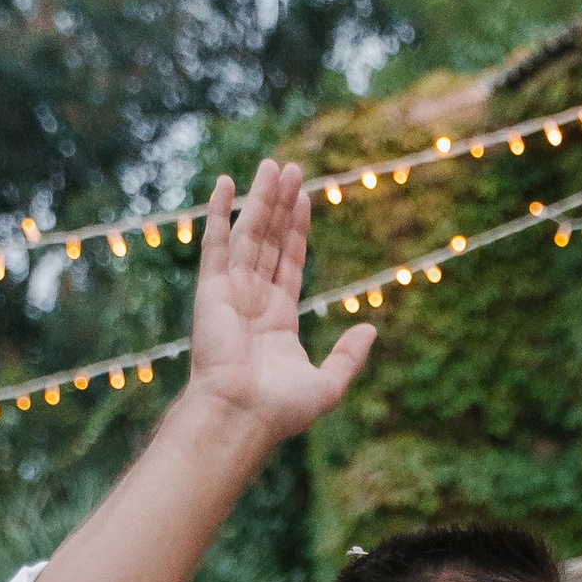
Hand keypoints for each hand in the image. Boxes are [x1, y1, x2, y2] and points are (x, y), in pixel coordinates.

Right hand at [186, 162, 375, 450]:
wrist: (241, 416)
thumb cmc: (280, 410)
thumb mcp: (328, 384)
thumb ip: (348, 356)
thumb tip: (370, 329)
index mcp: (278, 319)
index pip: (290, 262)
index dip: (298, 230)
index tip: (305, 198)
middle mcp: (253, 300)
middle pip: (271, 240)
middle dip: (281, 204)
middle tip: (291, 168)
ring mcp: (231, 292)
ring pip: (249, 234)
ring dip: (260, 199)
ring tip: (273, 166)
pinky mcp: (211, 289)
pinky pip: (216, 243)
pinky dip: (219, 213)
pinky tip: (227, 184)